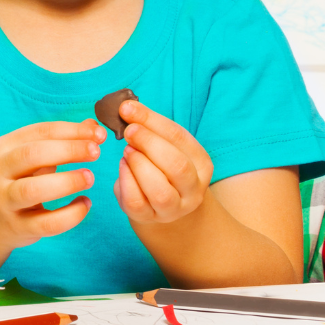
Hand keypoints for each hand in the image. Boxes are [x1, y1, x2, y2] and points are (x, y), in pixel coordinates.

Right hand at [0, 120, 104, 254]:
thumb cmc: (16, 181)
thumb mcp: (31, 158)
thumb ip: (60, 141)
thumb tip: (93, 125)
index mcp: (4, 147)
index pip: (40, 131)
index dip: (72, 130)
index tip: (98, 134)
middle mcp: (0, 171)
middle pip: (33, 155)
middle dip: (69, 150)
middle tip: (96, 152)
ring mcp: (6, 200)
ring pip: (33, 190)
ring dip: (66, 182)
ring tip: (90, 178)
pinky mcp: (17, 227)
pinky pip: (47, 223)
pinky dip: (71, 215)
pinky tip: (84, 204)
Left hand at [116, 100, 213, 224]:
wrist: (160, 202)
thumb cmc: (160, 164)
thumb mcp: (162, 143)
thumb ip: (148, 125)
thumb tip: (126, 107)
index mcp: (202, 164)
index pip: (180, 139)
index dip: (152, 121)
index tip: (127, 109)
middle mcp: (193, 189)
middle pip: (177, 166)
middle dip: (148, 143)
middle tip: (128, 131)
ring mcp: (173, 208)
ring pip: (160, 190)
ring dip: (139, 165)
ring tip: (127, 151)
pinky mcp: (149, 217)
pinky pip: (136, 202)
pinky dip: (125, 180)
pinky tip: (122, 167)